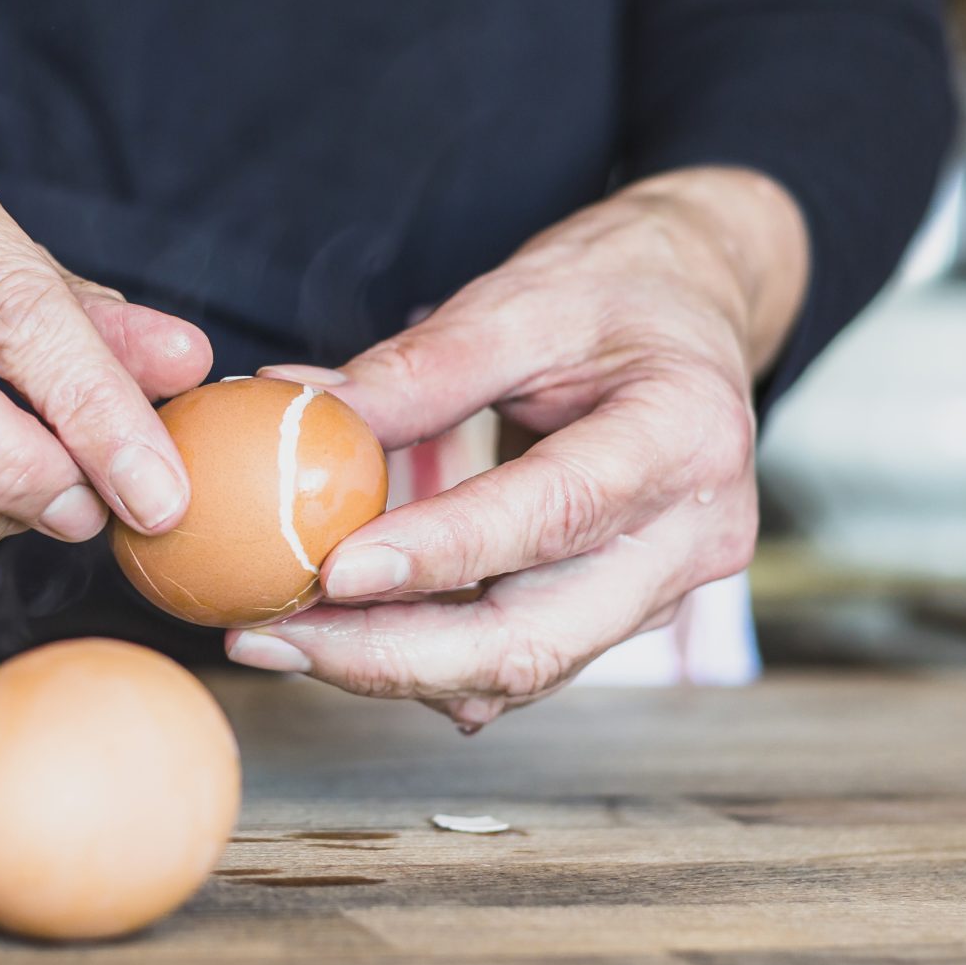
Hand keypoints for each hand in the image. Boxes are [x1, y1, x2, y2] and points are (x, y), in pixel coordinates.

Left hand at [225, 168, 807, 729]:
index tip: (333, 570)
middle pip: (536, 639)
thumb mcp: (523, 299)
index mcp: (685, 437)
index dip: (440, 555)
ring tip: (278, 637)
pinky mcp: (619, 616)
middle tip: (270, 636)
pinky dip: (425, 661)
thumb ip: (420, 367)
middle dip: (390, 656)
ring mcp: (662, 593)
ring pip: (520, 671)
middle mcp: (690, 538)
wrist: (695, 312)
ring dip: (391, 669)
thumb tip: (297, 410)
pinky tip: (339, 636)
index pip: (554, 514)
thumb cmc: (616, 293)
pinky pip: (518, 664)